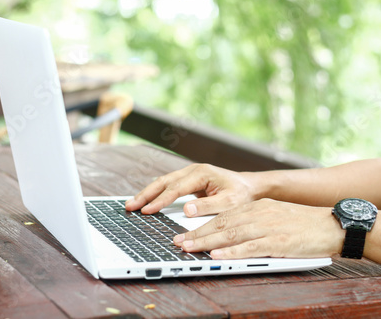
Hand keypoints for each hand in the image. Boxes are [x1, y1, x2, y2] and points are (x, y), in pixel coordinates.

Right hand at [125, 163, 259, 215]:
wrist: (249, 187)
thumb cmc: (241, 194)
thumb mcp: (229, 202)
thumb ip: (208, 206)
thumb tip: (186, 209)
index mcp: (201, 173)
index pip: (176, 188)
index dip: (160, 200)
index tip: (148, 210)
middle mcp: (193, 171)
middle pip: (163, 181)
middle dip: (146, 194)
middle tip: (130, 206)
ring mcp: (189, 174)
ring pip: (162, 182)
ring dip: (147, 193)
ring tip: (132, 204)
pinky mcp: (188, 180)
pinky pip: (167, 185)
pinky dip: (155, 192)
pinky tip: (145, 199)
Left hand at [173, 198, 344, 258]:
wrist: (333, 225)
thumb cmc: (304, 224)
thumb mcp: (275, 216)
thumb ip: (253, 222)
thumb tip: (230, 234)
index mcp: (257, 207)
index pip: (223, 216)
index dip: (201, 225)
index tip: (184, 232)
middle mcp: (259, 214)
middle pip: (222, 225)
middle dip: (197, 234)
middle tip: (178, 241)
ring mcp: (268, 228)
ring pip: (231, 235)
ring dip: (207, 242)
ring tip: (189, 248)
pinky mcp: (279, 243)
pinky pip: (250, 248)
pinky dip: (231, 253)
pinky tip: (218, 256)